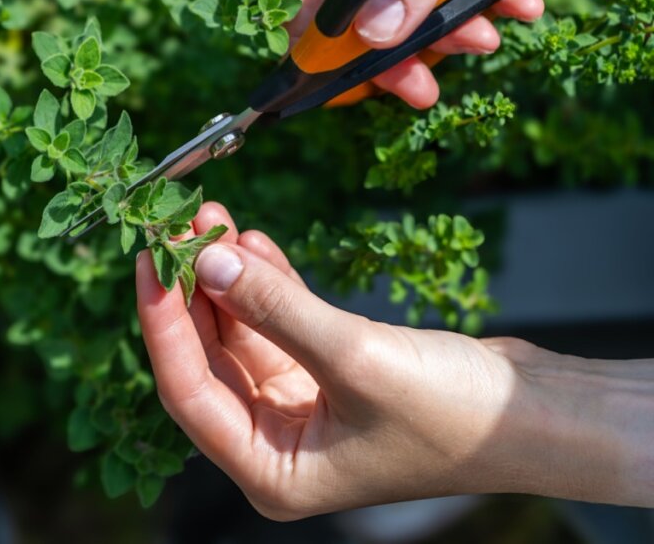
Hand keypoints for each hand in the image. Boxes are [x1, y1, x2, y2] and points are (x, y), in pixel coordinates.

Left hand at [136, 202, 653, 518]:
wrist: (540, 416)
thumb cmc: (458, 417)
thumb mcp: (356, 358)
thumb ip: (277, 309)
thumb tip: (208, 260)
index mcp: (271, 471)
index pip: (188, 391)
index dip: (162, 323)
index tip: (148, 261)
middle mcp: (276, 444)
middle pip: (209, 357)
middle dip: (193, 288)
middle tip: (178, 224)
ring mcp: (299, 407)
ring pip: (240, 333)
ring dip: (227, 277)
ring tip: (211, 217)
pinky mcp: (325, 372)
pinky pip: (277, 323)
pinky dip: (265, 283)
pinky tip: (251, 242)